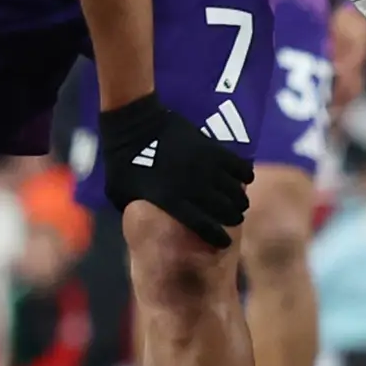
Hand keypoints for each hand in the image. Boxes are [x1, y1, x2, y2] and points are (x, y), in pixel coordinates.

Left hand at [96, 92, 250, 245]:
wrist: (134, 123)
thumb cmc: (122, 161)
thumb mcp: (120, 195)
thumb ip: (134, 213)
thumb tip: (140, 228)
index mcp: (170, 200)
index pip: (203, 226)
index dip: (217, 237)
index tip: (224, 242)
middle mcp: (191, 186)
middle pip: (224, 209)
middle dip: (233, 218)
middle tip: (234, 219)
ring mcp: (203, 166)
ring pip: (234, 190)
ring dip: (240, 199)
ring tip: (240, 203)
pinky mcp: (211, 148)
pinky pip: (238, 166)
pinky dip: (245, 175)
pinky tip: (244, 179)